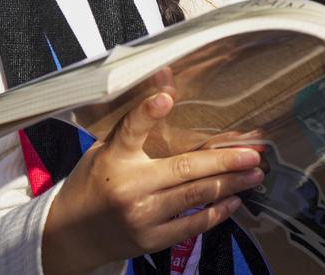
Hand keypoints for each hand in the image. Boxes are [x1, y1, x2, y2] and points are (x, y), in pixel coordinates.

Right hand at [41, 72, 263, 274]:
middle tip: (253, 152)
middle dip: (224, 161)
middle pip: (184, 170)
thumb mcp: (103, 149)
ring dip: (230, 184)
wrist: (70, 235)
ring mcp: (141, 217)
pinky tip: (234, 200)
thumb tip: (164, 83)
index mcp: (114, 158)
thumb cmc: (92, 183)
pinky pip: (190, 226)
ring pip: (194, 196)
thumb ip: (133, 125)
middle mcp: (129, 188)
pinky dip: (215, 212)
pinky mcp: (150, 240)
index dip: (148, 111)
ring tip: (254, 174)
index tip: (166, 96)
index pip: (131, 130)